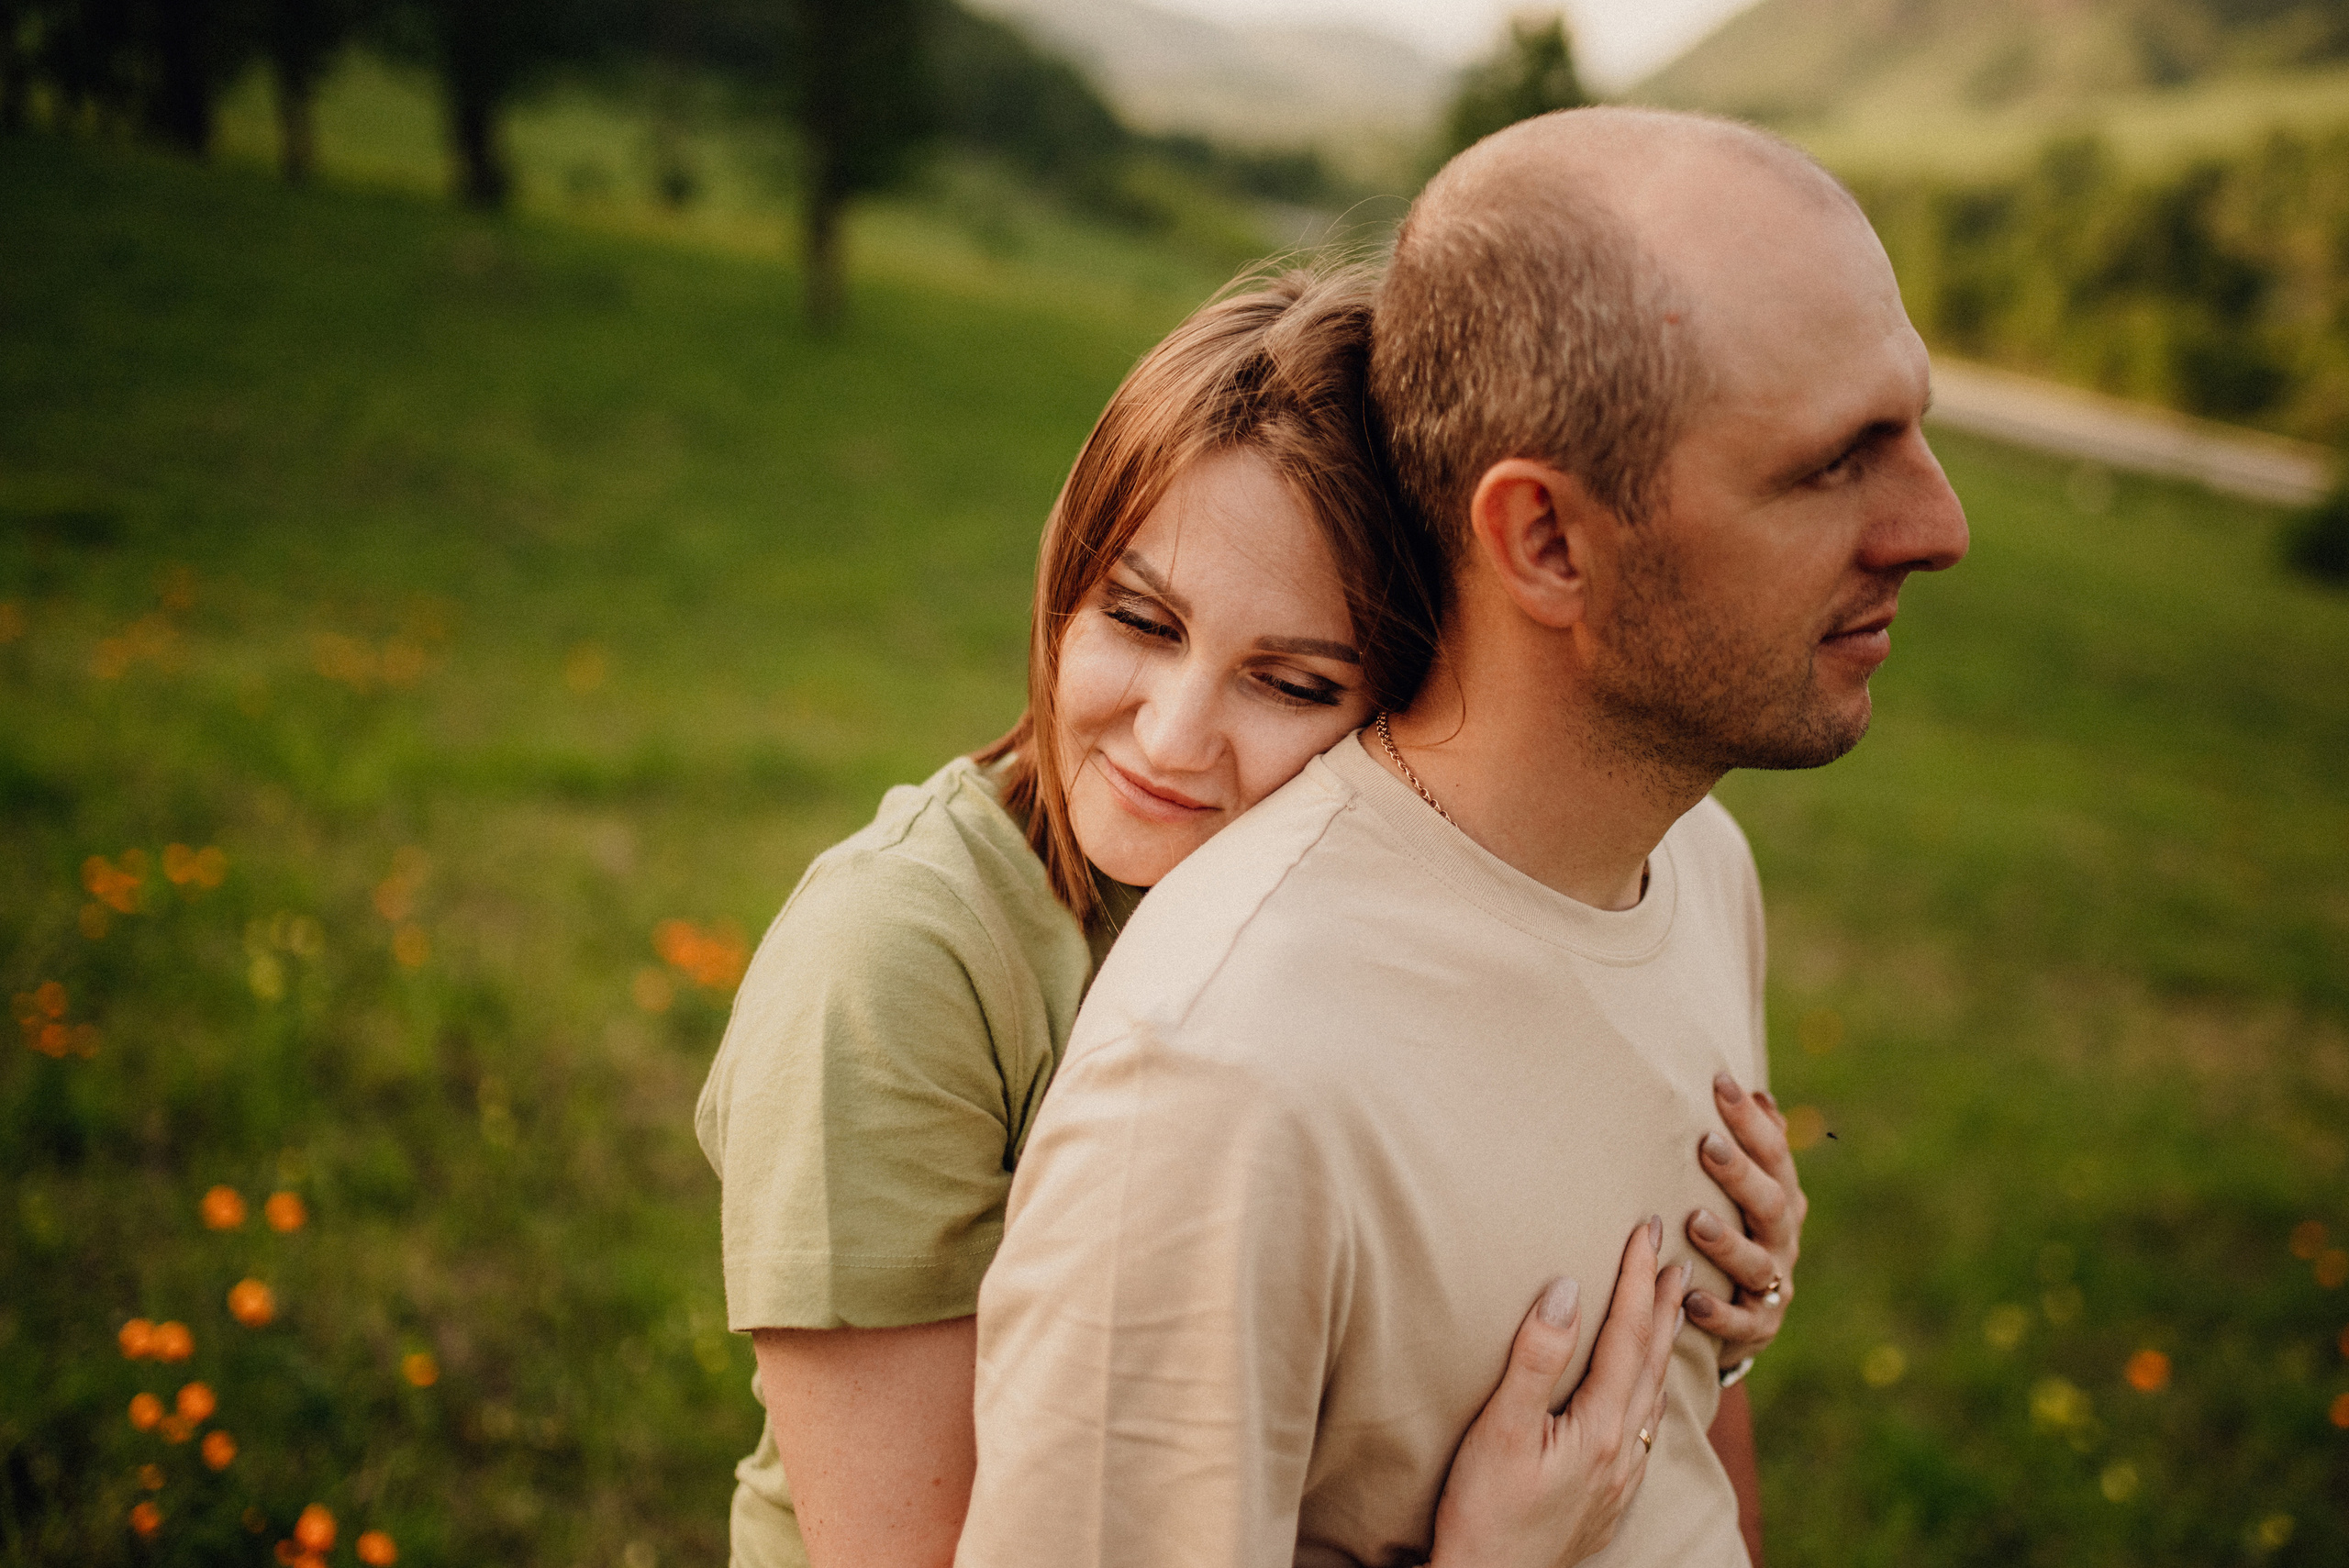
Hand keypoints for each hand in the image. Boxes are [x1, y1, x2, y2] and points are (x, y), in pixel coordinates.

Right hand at [1428, 1219, 1688, 1567]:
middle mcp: (1624, 1451)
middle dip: (1661, 1302)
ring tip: (1671, 1306)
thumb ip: (1536, 1357)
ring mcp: (1622, 1478)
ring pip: (1655, 1395)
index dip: (1636, 1277)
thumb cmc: (1484, 1511)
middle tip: (1674, 1253)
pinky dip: (1652, 1389)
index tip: (1646, 1227)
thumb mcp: (1500, 1429)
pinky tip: (1646, 1388)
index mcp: (1600, 1427)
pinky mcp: (1612, 1498)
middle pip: (1651, 1360)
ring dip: (1663, 1344)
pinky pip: (1646, 1427)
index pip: (1625, 1334)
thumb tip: (1569, 1288)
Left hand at [1681, 1073, 1806, 1368]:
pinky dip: (1719, 1313)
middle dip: (1741, 1174)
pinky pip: (1742, 1324)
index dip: (1751, 1120)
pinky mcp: (1758, 1328)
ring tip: (1694, 1222)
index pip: (1774, 1153)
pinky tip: (1691, 1299)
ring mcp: (1774, 1285)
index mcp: (1781, 1199)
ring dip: (1727, 1243)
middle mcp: (1783, 1239)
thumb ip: (1752, 1148)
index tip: (1721, 1083)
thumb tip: (1757, 1093)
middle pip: (1770, 1203)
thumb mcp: (1744, 1192)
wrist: (1741, 1319)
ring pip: (1757, 1263)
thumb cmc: (1733, 1234)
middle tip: (1707, 1145)